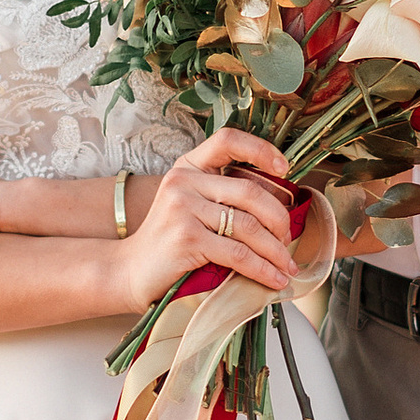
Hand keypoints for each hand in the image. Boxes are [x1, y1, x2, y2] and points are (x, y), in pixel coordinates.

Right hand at [121, 130, 296, 309]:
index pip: (227, 140)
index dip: (260, 149)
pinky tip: (274, 278)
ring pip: (248, 225)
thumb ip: (222, 196)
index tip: (284, 167)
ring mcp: (183, 208)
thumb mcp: (190, 206)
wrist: (131, 271)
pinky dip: (262, 269)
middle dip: (279, 219)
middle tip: (288, 239)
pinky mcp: (187, 238)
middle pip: (250, 192)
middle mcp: (183, 181)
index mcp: (188, 167)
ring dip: (275, 250)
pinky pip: (238, 253)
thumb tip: (279, 207)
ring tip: (286, 265)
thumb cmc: (170, 241)